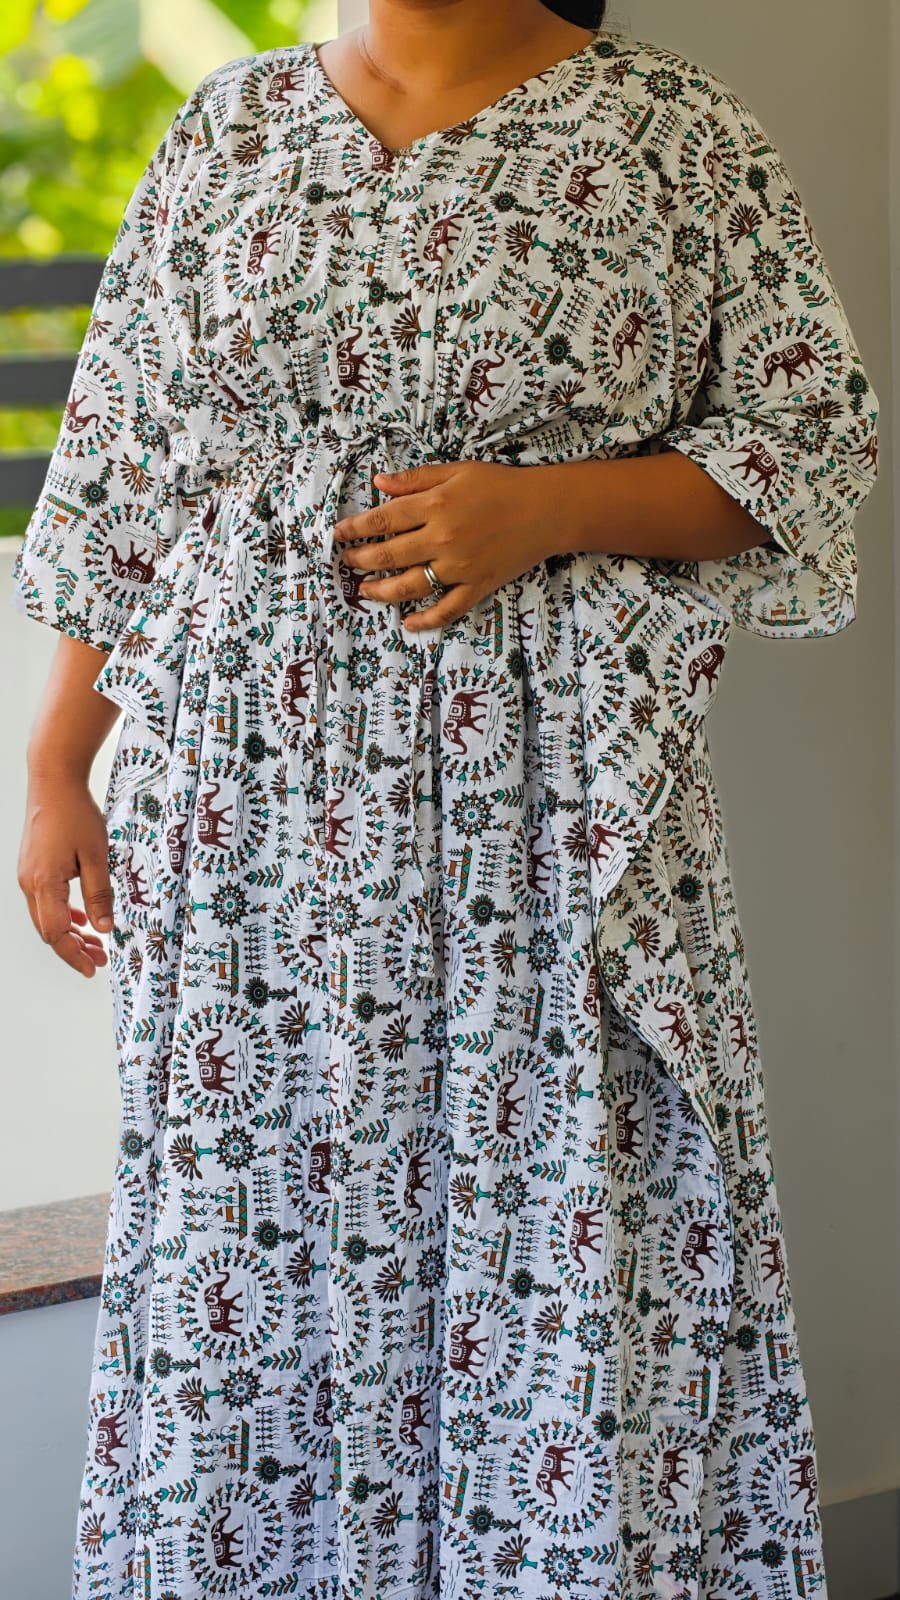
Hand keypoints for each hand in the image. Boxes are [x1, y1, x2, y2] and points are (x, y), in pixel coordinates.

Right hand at [18, 773, 112, 977]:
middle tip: (99, 960)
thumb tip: (105, 928)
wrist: (53, 781)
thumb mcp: (97, 856)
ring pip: (46, 917)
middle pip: (48, 930)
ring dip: (69, 933)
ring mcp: (28, 875)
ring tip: (95, 944)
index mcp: (44, 884)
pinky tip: (82, 918)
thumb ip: (100, 895)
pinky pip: (45, 900)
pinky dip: (63, 914)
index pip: (56, 933)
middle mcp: (29, 883)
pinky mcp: (33, 867)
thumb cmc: (76, 813)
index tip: (93, 967)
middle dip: (74, 949)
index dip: (74, 954)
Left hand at [332, 460, 558, 629]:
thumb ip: (416, 479)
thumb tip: (379, 482)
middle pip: (389, 554)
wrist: (545, 509)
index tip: (338, 535)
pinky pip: (447, 609)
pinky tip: (408, 623)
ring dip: (382, 590)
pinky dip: (426, 619)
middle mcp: (442, 538)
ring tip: (365, 591)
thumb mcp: (457, 471)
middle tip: (346, 563)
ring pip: (410, 586)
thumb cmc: (501, 485)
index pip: (383, 519)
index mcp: (435, 505)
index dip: (355, 528)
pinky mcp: (477, 586)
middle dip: (361, 560)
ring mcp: (459, 566)